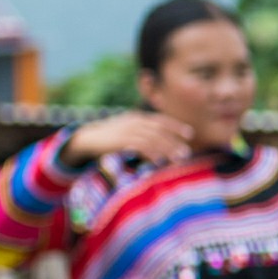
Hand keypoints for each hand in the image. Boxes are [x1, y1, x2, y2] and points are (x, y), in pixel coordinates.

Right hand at [59, 112, 194, 167]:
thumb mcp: (127, 130)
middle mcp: (134, 122)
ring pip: (153, 139)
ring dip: (167, 149)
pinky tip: (160, 160)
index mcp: (137, 118)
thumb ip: (142, 133)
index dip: (176, 126)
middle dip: (174, 142)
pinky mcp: (121, 141)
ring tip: (178, 159)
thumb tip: (158, 145)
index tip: (190, 134)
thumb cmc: (110, 137)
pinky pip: (140, 146)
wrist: (87, 138)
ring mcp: (127, 131)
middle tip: (186, 153)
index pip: (160, 120)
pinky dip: (152, 153)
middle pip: (159, 131)